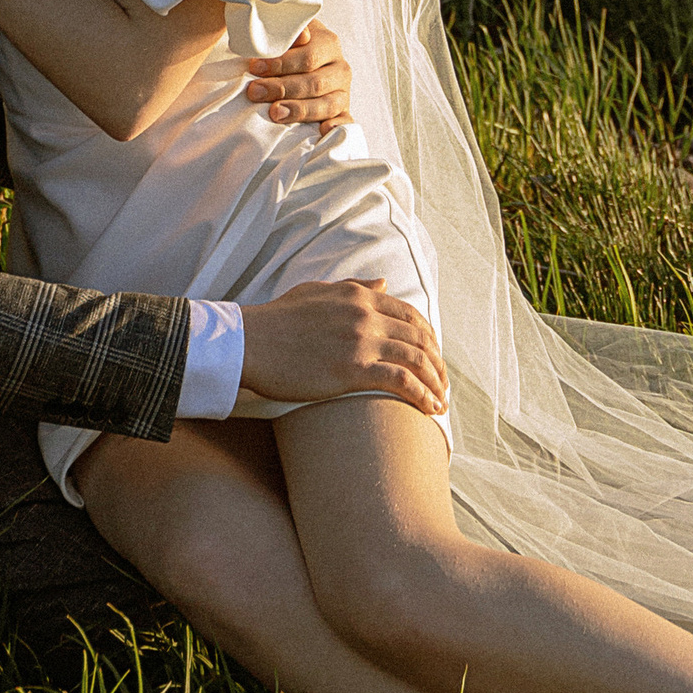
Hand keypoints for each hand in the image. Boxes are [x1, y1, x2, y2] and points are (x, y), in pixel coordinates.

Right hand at [236, 282, 447, 421]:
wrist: (249, 342)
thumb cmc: (278, 320)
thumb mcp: (318, 292)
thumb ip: (354, 287)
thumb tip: (383, 283)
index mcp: (359, 296)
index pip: (410, 314)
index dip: (428, 337)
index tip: (434, 356)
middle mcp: (366, 315)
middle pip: (419, 338)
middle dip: (437, 363)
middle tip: (443, 384)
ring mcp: (361, 342)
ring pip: (416, 359)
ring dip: (435, 382)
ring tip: (440, 401)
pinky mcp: (352, 370)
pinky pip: (401, 382)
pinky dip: (422, 394)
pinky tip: (430, 409)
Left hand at [242, 18, 350, 139]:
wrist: (302, 62)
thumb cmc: (287, 47)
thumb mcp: (286, 31)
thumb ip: (289, 31)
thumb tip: (301, 35)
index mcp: (328, 43)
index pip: (307, 57)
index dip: (280, 64)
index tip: (254, 67)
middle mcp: (340, 68)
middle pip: (314, 82)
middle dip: (282, 88)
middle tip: (254, 92)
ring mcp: (343, 92)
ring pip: (327, 105)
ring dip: (299, 110)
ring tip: (274, 113)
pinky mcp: (343, 113)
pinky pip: (345, 122)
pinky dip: (335, 127)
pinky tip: (321, 130)